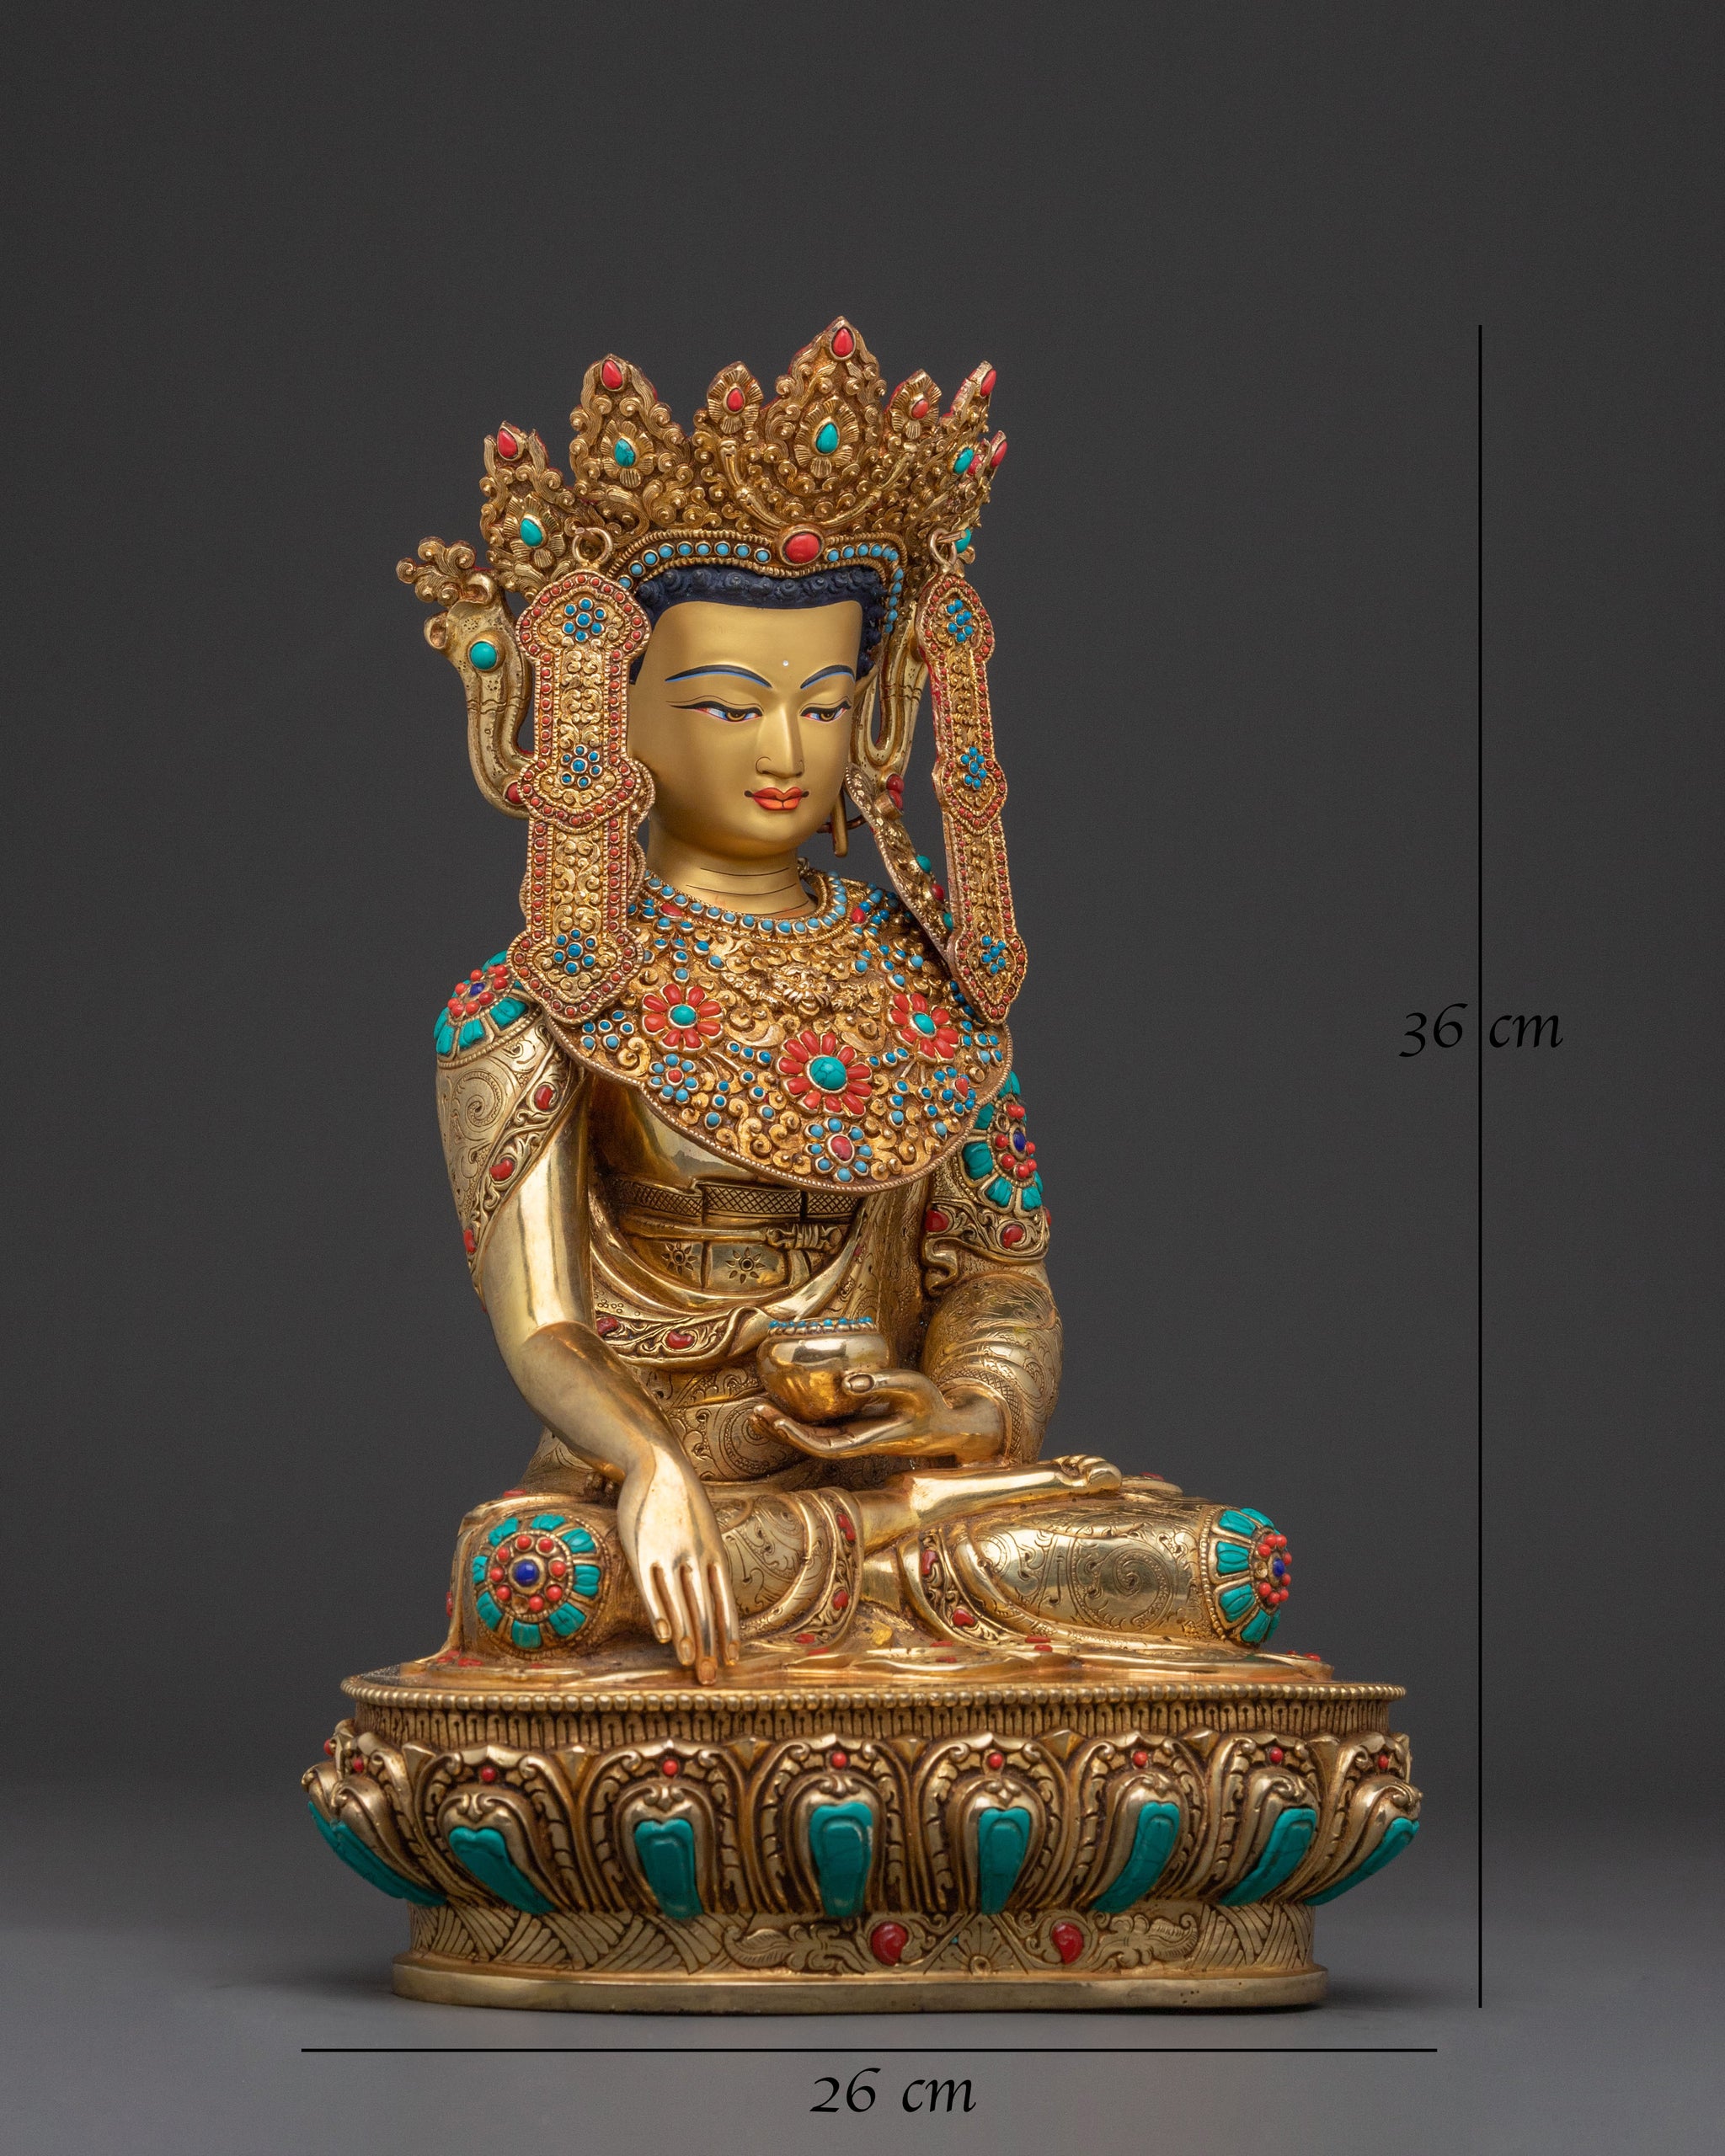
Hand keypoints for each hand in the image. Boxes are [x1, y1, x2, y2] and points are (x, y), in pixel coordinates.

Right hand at [616, 1446, 739, 1683]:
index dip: (730, 1632)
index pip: (726, 1601)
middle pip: (704, 1609)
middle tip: (709, 1677)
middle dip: (708, 1646)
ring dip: (685, 1636)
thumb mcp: (707, 1529)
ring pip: (680, 1602)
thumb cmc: (683, 1503)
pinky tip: (663, 1633)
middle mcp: (696, 1556)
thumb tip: (715, 1593)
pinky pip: (651, 1586)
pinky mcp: (642, 1548)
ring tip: (688, 1664)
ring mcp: (669, 1553)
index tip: (734, 1660)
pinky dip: (659, 1611)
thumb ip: (710, 1560)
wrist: (658, 1464)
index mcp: (715, 1553)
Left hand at [752, 1368, 1004, 1463]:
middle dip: (780, 1432)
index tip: (778, 1421)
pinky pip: (819, 1427)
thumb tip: (846, 1380)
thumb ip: (882, 1383)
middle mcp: (855, 1443)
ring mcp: (853, 1437)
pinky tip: (782, 1405)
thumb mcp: (913, 1389)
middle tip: (756, 1412)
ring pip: (810, 1438)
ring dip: (783, 1428)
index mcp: (867, 1441)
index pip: (825, 1447)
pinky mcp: (853, 1427)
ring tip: (757, 1412)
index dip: (798, 1437)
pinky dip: (798, 1419)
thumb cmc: (931, 1407)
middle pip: (809, 1445)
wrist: (946, 1427)